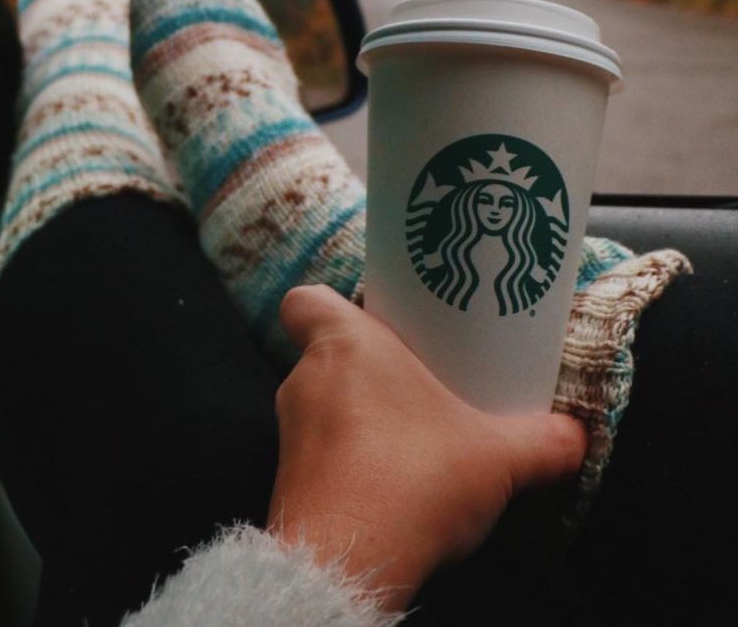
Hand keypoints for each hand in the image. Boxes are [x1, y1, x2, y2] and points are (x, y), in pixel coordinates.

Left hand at [267, 285, 585, 611]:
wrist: (347, 561)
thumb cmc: (412, 477)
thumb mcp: (499, 457)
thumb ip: (542, 440)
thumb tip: (574, 436)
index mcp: (344, 344)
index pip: (305, 300)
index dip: (329, 307)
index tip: (370, 324)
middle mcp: (305, 379)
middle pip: (324, 356)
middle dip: (366, 371)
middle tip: (415, 388)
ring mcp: (290, 434)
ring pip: (321, 409)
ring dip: (357, 422)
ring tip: (410, 445)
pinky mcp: (288, 484)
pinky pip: (318, 460)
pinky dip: (347, 468)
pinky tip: (390, 490)